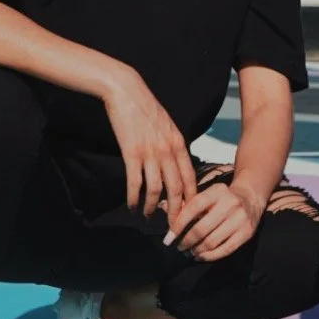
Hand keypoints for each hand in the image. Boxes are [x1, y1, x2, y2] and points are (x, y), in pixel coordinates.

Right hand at [101, 67, 196, 221]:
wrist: (127, 91)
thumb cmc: (146, 108)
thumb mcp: (168, 126)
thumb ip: (174, 146)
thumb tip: (177, 165)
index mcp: (179, 143)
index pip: (190, 178)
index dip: (191, 200)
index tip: (190, 214)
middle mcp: (168, 151)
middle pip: (177, 189)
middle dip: (176, 211)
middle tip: (172, 227)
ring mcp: (150, 153)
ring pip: (156, 190)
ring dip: (153, 207)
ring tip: (149, 217)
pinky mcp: (131, 153)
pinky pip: (135, 182)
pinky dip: (134, 198)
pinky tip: (132, 206)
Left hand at [165, 174, 263, 261]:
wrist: (250, 197)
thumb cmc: (221, 198)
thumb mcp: (206, 195)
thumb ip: (186, 203)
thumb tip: (163, 207)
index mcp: (217, 191)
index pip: (193, 208)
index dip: (178, 224)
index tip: (168, 238)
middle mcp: (230, 203)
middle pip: (201, 228)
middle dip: (186, 241)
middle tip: (180, 247)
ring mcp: (240, 219)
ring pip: (212, 241)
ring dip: (197, 250)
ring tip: (190, 252)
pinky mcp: (247, 232)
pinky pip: (225, 250)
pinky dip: (210, 256)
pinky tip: (201, 256)